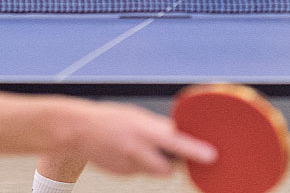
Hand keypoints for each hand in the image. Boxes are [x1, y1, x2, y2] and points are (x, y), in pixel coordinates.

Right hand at [61, 101, 216, 176]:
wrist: (77, 131)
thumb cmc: (111, 119)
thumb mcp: (136, 116)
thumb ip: (157, 128)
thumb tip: (179, 134)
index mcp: (144, 130)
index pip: (176, 141)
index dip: (194, 150)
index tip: (212, 157)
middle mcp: (138, 149)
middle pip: (168, 166)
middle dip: (173, 162)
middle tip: (172, 152)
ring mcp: (129, 164)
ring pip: (155, 170)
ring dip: (155, 163)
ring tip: (139, 146)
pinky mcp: (123, 173)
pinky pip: (139, 171)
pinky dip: (138, 163)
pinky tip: (124, 151)